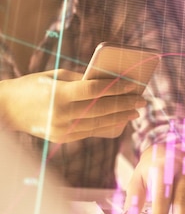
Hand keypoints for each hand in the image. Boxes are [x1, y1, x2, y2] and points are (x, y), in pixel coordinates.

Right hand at [0, 69, 145, 142]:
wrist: (6, 109)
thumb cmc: (33, 86)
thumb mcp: (54, 76)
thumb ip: (81, 79)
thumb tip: (110, 83)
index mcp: (59, 94)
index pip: (95, 91)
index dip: (116, 89)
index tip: (133, 86)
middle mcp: (62, 114)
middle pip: (102, 109)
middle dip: (125, 105)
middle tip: (142, 101)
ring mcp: (63, 129)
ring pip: (99, 123)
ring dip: (120, 118)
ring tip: (135, 111)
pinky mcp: (64, 138)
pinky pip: (91, 132)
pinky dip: (108, 126)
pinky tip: (120, 121)